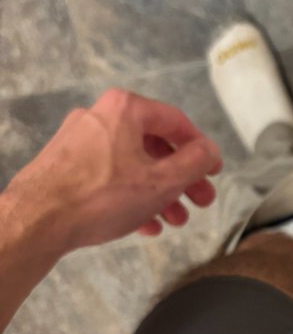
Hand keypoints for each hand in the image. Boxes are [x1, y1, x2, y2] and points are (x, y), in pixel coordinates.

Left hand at [7, 87, 223, 251]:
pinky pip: (108, 176)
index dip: (201, 149)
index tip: (213, 172)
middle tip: (200, 202)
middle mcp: (100, 116)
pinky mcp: (65, 164)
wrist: (37, 220)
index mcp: (126, 109)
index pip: (176, 122)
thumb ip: (195, 163)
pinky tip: (144, 224)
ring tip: (174, 221)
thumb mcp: (162, 181)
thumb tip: (211, 150)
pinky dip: (130, 196)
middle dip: (182, 179)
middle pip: (154, 146)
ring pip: (131, 164)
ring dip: (159, 192)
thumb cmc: (104, 196)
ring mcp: (79, 140)